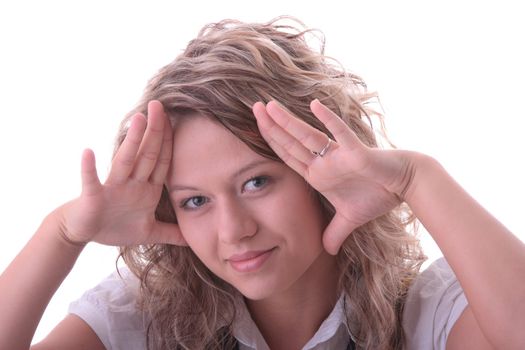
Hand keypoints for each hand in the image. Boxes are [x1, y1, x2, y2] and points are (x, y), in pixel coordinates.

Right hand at [58, 100, 184, 245]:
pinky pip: (91, 181)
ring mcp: (113, 187)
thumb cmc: (115, 226)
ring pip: (125, 161)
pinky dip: (89, 168)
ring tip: (137, 119)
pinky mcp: (93, 196)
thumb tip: (193, 239)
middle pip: (147, 154)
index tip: (178, 119)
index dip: (170, 142)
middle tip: (160, 105)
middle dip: (155, 131)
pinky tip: (88, 151)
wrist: (83, 232)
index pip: (162, 161)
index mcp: (147, 188)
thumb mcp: (149, 232)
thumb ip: (171, 233)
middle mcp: (132, 183)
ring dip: (131, 141)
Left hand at [253, 99, 415, 253]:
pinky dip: (329, 122)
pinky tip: (314, 106)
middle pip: (292, 142)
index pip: (288, 156)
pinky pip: (341, 135)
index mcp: (318, 174)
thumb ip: (335, 233)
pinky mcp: (357, 153)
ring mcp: (338, 156)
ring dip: (289, 122)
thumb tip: (327, 251)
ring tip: (270, 106)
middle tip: (254, 107)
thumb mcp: (350, 220)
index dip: (271, 143)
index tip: (254, 129)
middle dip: (271, 127)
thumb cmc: (377, 195)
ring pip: (309, 136)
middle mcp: (324, 162)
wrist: (403, 185)